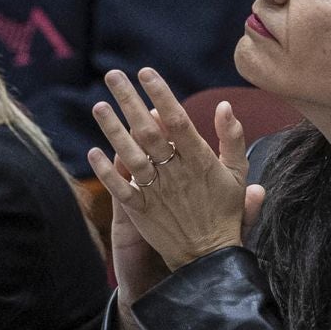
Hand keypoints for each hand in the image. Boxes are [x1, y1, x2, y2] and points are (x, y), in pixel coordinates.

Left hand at [88, 67, 266, 280]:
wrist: (210, 256)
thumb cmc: (225, 210)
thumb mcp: (238, 173)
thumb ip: (232, 138)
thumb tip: (225, 105)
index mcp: (200, 160)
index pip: (177, 120)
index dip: (161, 94)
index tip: (146, 72)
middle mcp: (176, 173)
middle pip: (149, 131)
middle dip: (130, 101)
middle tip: (113, 76)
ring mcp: (157, 192)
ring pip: (131, 156)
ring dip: (113, 130)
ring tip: (98, 106)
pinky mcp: (141, 212)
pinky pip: (120, 189)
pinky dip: (106, 172)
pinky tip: (92, 152)